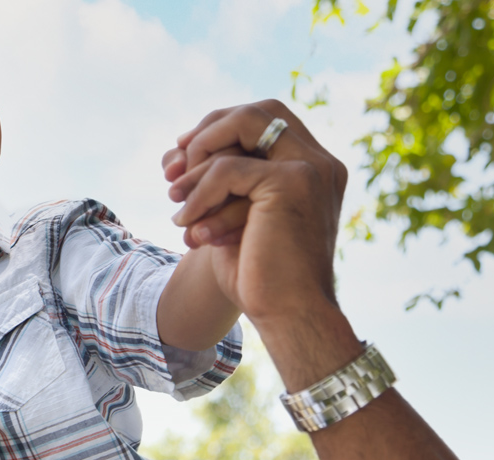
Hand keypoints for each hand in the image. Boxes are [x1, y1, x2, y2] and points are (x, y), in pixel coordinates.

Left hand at [163, 101, 348, 319]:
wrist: (290, 314)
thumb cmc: (261, 275)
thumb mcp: (234, 219)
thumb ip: (220, 182)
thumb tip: (173, 154)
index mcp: (314, 168)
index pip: (267, 118)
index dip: (220, 127)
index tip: (182, 155)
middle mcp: (320, 162)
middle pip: (259, 110)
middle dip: (209, 131)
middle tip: (175, 168)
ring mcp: (311, 168)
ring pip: (242, 129)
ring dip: (198, 167)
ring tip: (178, 207)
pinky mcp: (293, 182)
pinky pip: (227, 169)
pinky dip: (200, 195)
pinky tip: (190, 226)